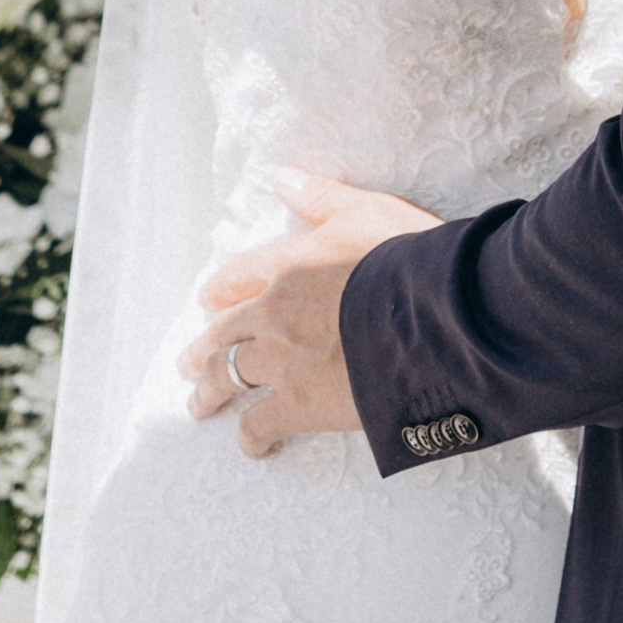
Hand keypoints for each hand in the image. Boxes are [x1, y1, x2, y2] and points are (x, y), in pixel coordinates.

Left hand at [182, 172, 437, 458]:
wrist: (433, 314)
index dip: (220, 290)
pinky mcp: (299, 404)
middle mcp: (274, 312)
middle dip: (203, 349)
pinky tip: (252, 446)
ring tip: (199, 406)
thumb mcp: (366, 210)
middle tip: (188, 363)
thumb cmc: (408, 256)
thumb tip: (280, 177)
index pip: (240, 276)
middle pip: (223, 332)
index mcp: (289, 264)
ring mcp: (282, 361)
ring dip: (210, 392)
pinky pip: (259, 425)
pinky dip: (251, 438)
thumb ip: (320, 197)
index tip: (206, 301)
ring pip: (227, 377)